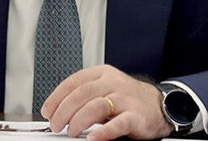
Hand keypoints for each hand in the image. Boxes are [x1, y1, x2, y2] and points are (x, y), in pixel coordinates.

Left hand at [40, 65, 172, 140]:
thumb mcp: (105, 89)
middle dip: (64, 111)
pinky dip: (103, 132)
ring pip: (96, 106)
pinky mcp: (135, 116)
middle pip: (81, 94)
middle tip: (56, 125)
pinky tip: (93, 138)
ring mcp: (125, 99)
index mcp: (102, 74)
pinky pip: (117, 123)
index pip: (73, 82)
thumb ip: (85, 95)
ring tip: (71, 132)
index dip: (57, 97)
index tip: (47, 110)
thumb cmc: (128, 98)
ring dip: (79, 121)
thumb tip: (58, 110)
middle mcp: (113, 83)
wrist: (159, 105)